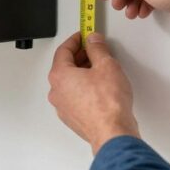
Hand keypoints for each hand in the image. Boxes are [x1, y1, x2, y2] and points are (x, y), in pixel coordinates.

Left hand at [48, 32, 138, 154]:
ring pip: (70, 83)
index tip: (84, 36)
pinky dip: (84, 88)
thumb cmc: (108, 104)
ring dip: (82, 72)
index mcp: (60, 75)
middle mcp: (56, 91)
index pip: (63, 50)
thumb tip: (93, 41)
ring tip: (100, 68)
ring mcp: (63, 107)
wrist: (112, 133)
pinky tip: (99, 87)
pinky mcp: (72, 118)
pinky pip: (75, 97)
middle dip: (80, 56)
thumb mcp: (106, 65)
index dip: (75, 40)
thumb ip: (98, 49)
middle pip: (65, 66)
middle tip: (94, 50)